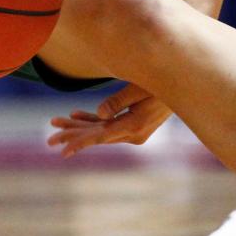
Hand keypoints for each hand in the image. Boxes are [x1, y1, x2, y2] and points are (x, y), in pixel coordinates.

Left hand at [47, 83, 171, 155]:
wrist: (185, 89)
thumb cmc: (162, 85)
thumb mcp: (139, 89)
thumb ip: (118, 101)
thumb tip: (98, 114)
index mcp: (133, 128)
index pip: (100, 136)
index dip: (80, 142)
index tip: (63, 151)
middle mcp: (131, 133)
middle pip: (95, 135)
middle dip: (72, 134)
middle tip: (50, 140)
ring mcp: (132, 130)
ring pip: (99, 129)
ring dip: (78, 126)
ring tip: (55, 124)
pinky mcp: (132, 122)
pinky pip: (107, 124)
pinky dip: (91, 119)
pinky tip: (76, 115)